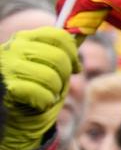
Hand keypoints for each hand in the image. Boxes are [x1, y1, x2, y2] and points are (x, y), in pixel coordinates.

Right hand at [0, 26, 77, 149]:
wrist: (12, 117)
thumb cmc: (34, 89)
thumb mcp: (50, 66)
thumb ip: (63, 51)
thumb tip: (83, 32)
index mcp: (24, 38)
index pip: (59, 36)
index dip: (73, 54)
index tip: (75, 68)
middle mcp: (13, 48)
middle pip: (59, 58)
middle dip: (64, 77)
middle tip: (55, 86)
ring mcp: (7, 67)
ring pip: (51, 77)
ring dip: (54, 92)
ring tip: (43, 94)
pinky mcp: (8, 86)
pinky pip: (43, 94)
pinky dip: (46, 103)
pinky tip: (36, 103)